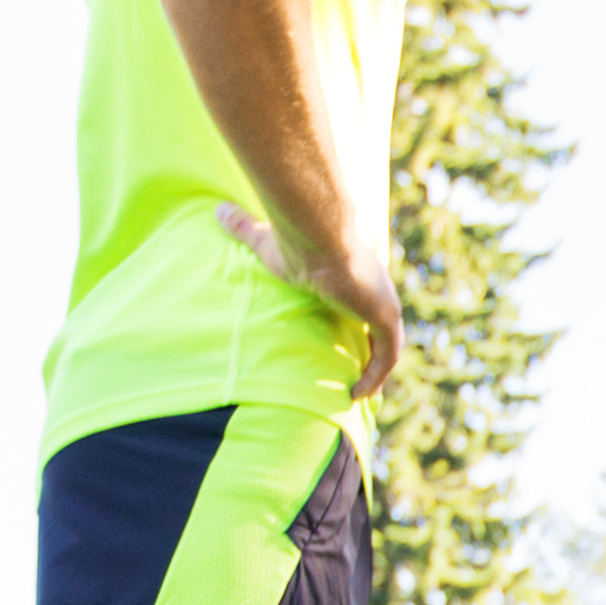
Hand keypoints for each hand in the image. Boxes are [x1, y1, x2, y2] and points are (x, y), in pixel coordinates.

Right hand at [214, 201, 409, 398]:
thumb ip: (244, 228)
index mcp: (354, 274)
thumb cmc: (292, 239)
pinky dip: (376, 376)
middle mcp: (376, 288)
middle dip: (371, 354)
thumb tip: (217, 210)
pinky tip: (357, 393)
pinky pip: (388, 356)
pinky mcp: (385, 316)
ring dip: (375, 371)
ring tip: (354, 394)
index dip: (356, 324)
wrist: (313, 237)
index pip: (362, 304)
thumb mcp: (262, 239)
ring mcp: (384, 302)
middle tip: (352, 379)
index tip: (342, 348)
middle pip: (381, 328)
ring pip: (387, 346)